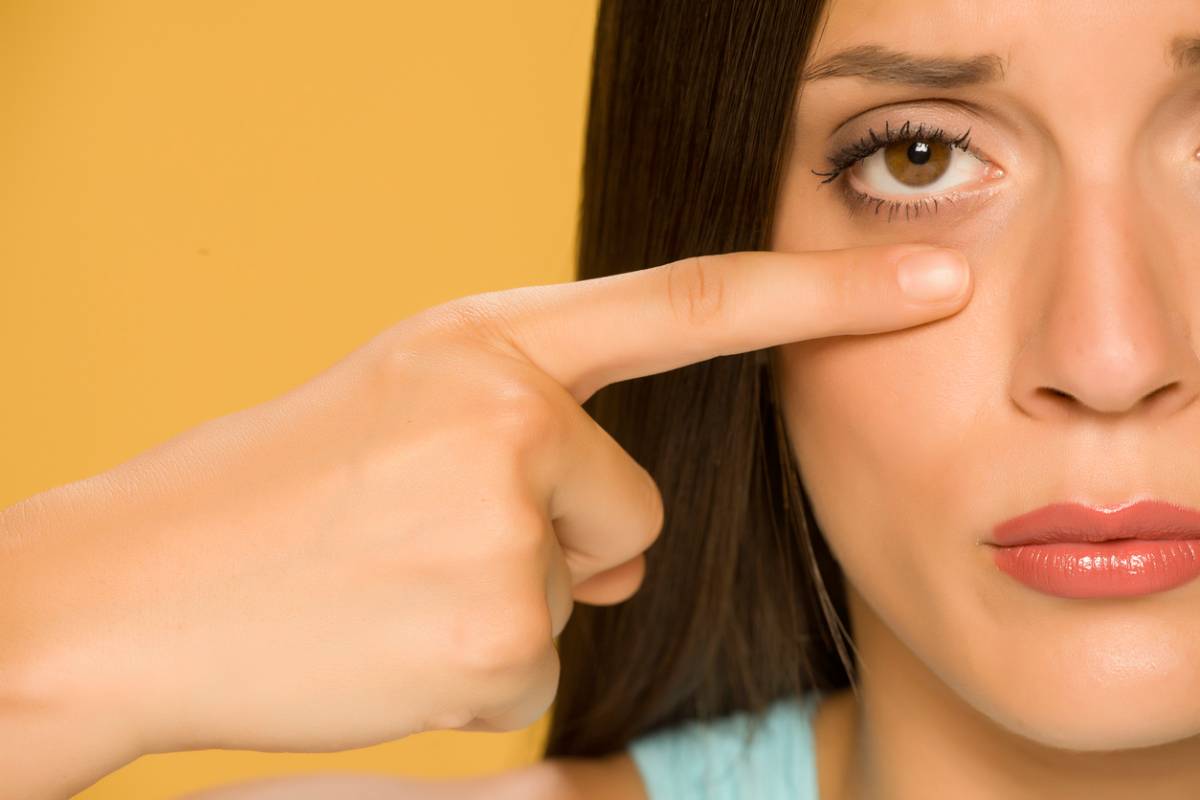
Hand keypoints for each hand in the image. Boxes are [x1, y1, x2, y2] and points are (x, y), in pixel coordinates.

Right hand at [3, 243, 970, 762]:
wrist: (132, 588)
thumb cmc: (268, 489)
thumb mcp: (399, 404)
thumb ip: (531, 433)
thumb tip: (625, 543)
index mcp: (485, 338)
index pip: (686, 301)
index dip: (820, 287)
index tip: (925, 278)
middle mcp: (508, 415)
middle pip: (629, 504)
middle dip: (561, 537)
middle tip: (417, 538)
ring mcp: (505, 528)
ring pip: (582, 588)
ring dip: (505, 599)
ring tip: (386, 583)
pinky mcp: (497, 637)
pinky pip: (537, 664)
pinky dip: (470, 667)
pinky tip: (381, 640)